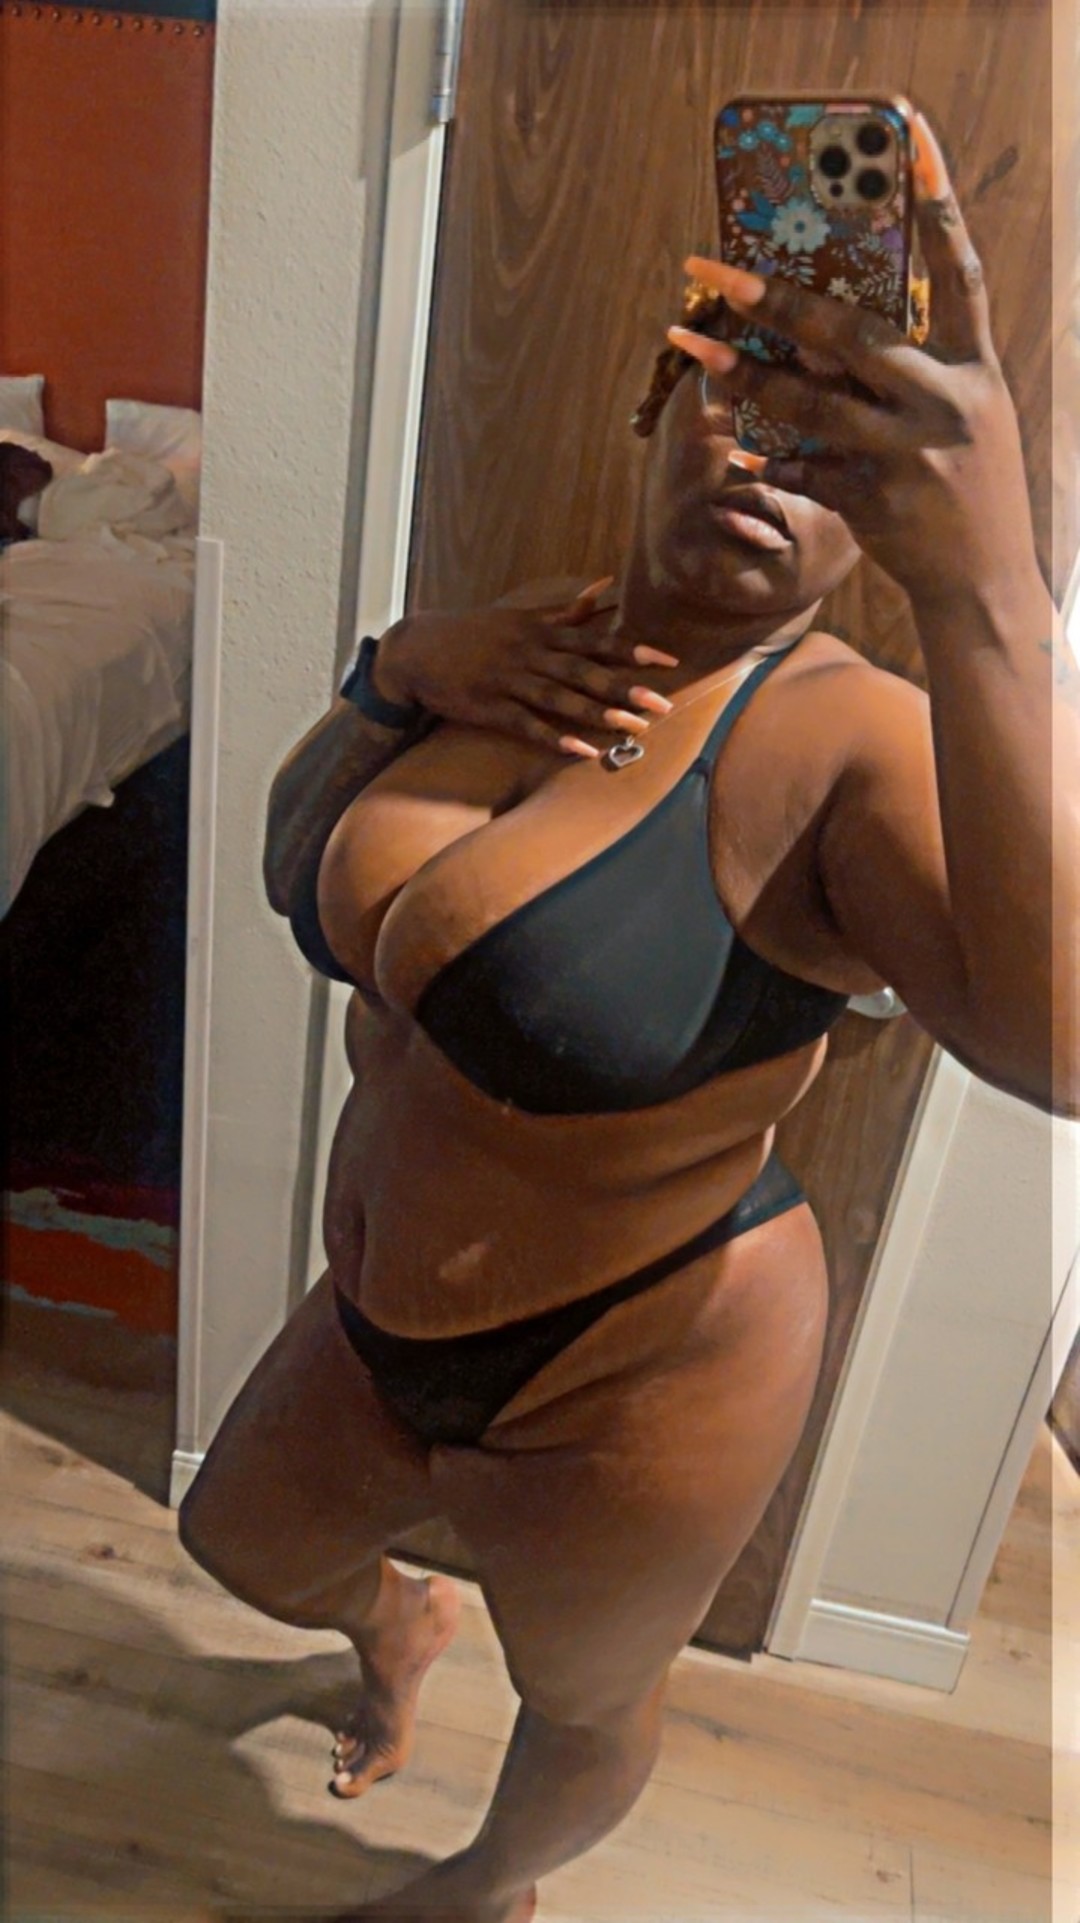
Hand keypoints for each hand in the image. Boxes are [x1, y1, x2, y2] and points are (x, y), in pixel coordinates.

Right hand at [373, 578, 677, 757]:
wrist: (416, 649)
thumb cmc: (475, 632)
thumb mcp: (519, 614)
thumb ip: (565, 610)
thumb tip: (605, 587)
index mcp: (541, 631)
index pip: (595, 641)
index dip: (632, 652)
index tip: (669, 661)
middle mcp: (531, 653)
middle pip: (585, 671)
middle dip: (626, 688)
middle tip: (664, 704)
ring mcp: (510, 680)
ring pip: (560, 698)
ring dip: (597, 714)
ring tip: (633, 729)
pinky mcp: (490, 708)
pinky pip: (526, 724)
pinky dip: (554, 737)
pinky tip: (580, 751)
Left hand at [669, 113, 1043, 616]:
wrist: (983, 586)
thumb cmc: (967, 488)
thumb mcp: (969, 415)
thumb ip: (919, 369)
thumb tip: (841, 320)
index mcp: (973, 368)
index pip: (960, 273)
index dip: (938, 208)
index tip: (910, 143)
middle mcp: (946, 403)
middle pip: (854, 336)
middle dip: (780, 301)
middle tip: (718, 272)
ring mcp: (911, 455)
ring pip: (812, 404)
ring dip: (745, 376)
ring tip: (692, 347)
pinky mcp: (878, 503)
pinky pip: (807, 469)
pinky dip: (770, 457)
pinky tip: (737, 449)